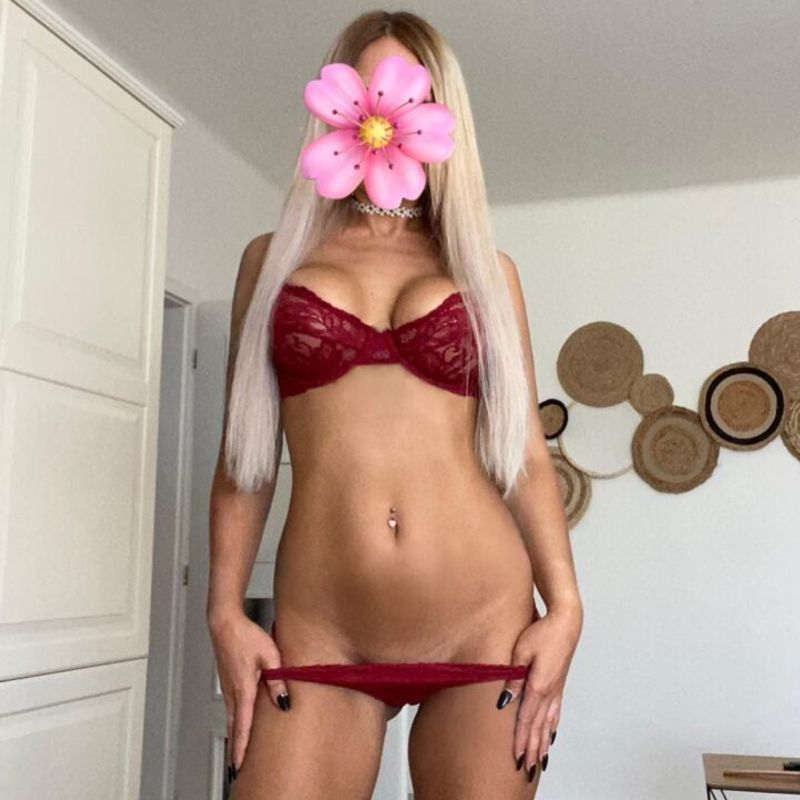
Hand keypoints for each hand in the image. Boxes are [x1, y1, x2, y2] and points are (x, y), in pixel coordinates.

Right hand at [208, 611, 289, 773]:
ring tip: (238, 754)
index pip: (243, 725)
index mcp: (243, 689)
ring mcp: (228, 688)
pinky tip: (238, 725)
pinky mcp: (228, 682)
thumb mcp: (270, 656)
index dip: (242, 747)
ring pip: (232, 719)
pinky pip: (231, 708)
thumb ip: (278, 681)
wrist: (225, 623)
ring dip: (235, 737)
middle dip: (236, 749)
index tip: (240, 765)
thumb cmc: (246, 636)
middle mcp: (233, 692)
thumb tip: (284, 702)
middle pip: (234, 728)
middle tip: (237, 769)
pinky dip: (234, 722)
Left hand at [496, 604, 581, 781]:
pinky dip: (553, 727)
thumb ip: (513, 678)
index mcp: (538, 686)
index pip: (526, 719)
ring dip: (543, 742)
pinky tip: (551, 735)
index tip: (516, 757)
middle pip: (539, 726)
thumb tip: (505, 702)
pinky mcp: (559, 684)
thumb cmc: (542, 632)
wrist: (565, 622)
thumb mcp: (521, 651)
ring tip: (539, 759)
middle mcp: (550, 692)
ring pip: (549, 722)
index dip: (520, 739)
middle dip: (532, 747)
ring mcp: (557, 689)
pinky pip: (556, 712)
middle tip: (526, 768)